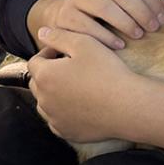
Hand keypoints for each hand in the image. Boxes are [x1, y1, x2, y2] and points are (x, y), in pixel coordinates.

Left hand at [28, 27, 138, 142]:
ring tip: (73, 85)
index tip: (64, 52)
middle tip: (68, 67)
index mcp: (45, 76)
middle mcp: (44, 100)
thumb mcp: (84, 43)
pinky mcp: (67, 132)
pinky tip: (78, 105)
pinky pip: (56, 120)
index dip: (48, 53)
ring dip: (53, 93)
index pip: (35, 61)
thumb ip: (58, 36)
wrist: (128, 106)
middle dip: (48, 72)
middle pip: (37, 82)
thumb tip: (41, 32)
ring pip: (45, 103)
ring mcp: (55, 119)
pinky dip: (62, 112)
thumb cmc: (107, 72)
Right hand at [39, 0, 163, 49]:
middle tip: (153, 29)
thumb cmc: (105, 10)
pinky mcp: (65, 16)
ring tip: (139, 35)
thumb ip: (148, 4)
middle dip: (141, 12)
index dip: (152, 1)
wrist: (69, 19)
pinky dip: (107, 37)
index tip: (163, 19)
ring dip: (126, 23)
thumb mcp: (125, 2)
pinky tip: (120, 45)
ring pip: (105, 8)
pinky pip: (89, 27)